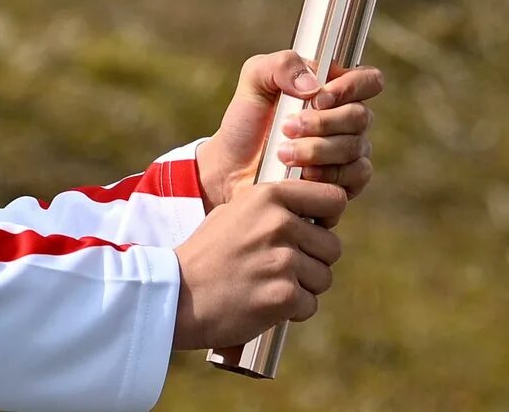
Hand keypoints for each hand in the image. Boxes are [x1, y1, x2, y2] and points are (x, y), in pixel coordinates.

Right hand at [171, 178, 347, 348]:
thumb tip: (313, 212)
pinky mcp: (283, 296)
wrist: (175, 296)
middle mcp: (280, 224)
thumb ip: (274, 208)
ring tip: (270, 287)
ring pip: (323, 278)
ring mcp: (283, 261)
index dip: (328, 218)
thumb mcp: (236, 212)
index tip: (314, 231)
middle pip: (331, 246)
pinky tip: (267, 306)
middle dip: (313, 262)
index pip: (333, 200)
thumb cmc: (205, 255)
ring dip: (304, 288)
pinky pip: (310, 304)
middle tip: (282, 271)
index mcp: (270, 197)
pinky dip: (293, 311)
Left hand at [197, 52, 385, 210]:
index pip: (368, 80)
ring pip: (356, 147)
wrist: (231, 168)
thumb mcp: (255, 80)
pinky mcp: (346, 183)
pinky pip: (357, 175)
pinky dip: (329, 174)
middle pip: (361, 116)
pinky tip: (303, 174)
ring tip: (283, 153)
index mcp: (334, 89)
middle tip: (287, 128)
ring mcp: (350, 152)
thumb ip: (283, 64)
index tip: (319, 98)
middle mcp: (348, 120)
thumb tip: (314, 84)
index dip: (351, 87)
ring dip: (317, 149)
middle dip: (323, 123)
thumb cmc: (247, 122)